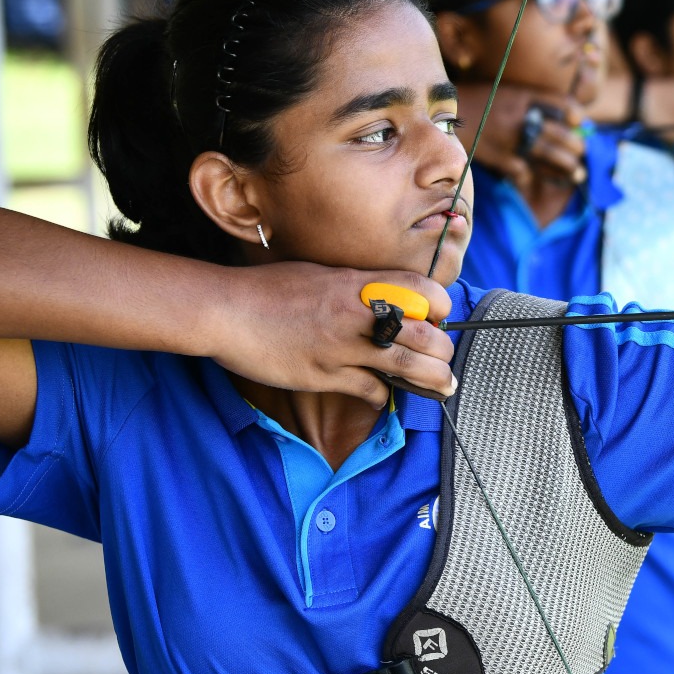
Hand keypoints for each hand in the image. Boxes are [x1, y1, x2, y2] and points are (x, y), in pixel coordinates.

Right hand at [213, 264, 458, 403]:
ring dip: (431, 379)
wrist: (226, 310)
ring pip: (405, 365)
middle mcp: (355, 314)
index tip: (440, 316)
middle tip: (447, 359)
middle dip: (443, 350)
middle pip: (422, 334)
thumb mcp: (321, 275)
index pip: (420, 290)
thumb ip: (355, 287)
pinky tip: (384, 398)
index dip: (439, 305)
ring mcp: (340, 346)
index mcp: (356, 284)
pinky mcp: (323, 375)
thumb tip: (384, 296)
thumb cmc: (270, 289)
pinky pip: (369, 389)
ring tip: (443, 386)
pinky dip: (383, 397)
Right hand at [453, 81, 587, 189]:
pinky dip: (531, 176)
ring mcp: (509, 138)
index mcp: (522, 96)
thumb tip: (558, 120)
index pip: (560, 104)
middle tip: (581, 150)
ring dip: (567, 165)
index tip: (579, 121)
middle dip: (576, 145)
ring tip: (578, 172)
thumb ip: (527, 103)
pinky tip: (536, 178)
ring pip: (549, 154)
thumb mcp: (503, 93)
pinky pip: (524, 171)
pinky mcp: (498, 157)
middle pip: (560, 132)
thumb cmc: (475, 102)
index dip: (574, 114)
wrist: (442, 115)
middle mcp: (519, 116)